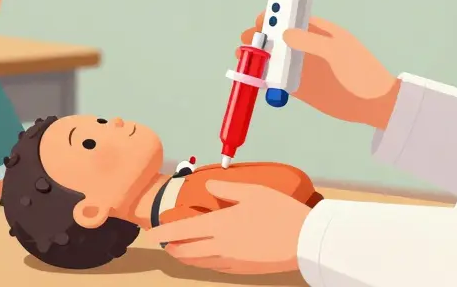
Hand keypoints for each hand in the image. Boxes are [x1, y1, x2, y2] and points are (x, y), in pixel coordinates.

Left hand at [148, 181, 308, 274]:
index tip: (151, 233)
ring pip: (199, 262)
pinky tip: (207, 255)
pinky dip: (204, 261)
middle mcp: (221, 246)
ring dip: (186, 256)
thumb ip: (226, 189)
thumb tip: (208, 187)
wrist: (305, 240)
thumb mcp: (253, 191)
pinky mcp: (243, 269)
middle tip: (166, 241)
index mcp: (220, 225)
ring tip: (181, 249)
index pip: (181, 231)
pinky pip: (215, 266)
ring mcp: (231, 261)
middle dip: (172, 247)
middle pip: (186, 252)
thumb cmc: (280, 212)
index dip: (163, 232)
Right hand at [242, 14, 400, 127]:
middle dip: (260, 37)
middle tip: (247, 41)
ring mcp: (302, 67)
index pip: (291, 18)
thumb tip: (284, 33)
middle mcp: (306, 47)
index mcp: (317, 31)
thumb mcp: (337, 51)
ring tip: (244, 61)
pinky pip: (277, 81)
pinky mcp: (300, 87)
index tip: (261, 20)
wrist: (373, 104)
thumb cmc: (361, 71)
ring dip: (258, 59)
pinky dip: (265, 80)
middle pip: (277, 37)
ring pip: (274, 59)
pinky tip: (254, 80)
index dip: (275, 16)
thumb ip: (310, 41)